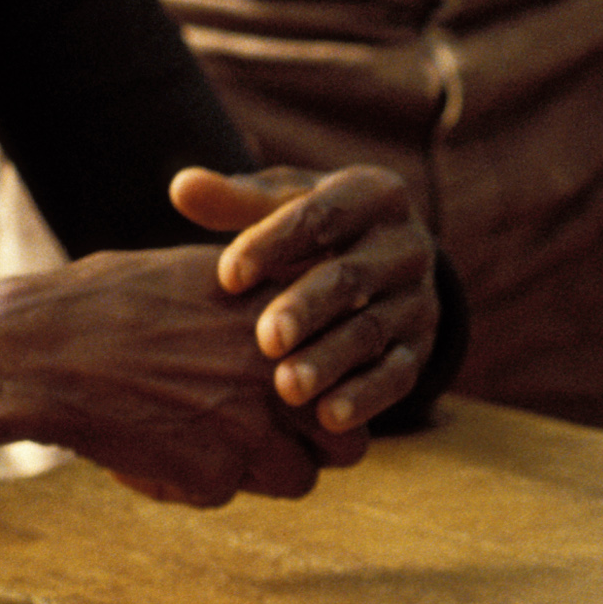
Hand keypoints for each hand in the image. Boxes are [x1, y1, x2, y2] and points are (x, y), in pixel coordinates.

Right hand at [0, 245, 337, 503]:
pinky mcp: (214, 472)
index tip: (302, 393)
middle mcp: (282, 371)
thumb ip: (259, 299)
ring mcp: (253, 425)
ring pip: (297, 480)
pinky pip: (224, 495)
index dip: (332, 391)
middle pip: (349, 442)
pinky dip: (191, 483)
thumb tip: (298, 310)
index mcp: (285, 318)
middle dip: (318, 449)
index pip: (354, 373)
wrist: (37, 351)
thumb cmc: (106, 302)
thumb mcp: (198, 274)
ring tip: (206, 444)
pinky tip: (148, 451)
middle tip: (279, 440)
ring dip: (260, 473)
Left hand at [172, 165, 441, 436]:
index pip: (322, 215)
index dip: (273, 245)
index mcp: (375, 194)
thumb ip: (237, 200)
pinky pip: (398, 374)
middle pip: (353, 276)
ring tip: (289, 388)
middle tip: (266, 340)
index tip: (227, 277)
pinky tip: (329, 416)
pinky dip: (366, 396)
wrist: (385, 268)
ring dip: (332, 360)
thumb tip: (182, 187)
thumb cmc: (318, 229)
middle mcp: (408, 246)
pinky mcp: (420, 348)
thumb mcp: (285, 205)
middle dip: (308, 308)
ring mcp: (419, 300)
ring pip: (374, 329)